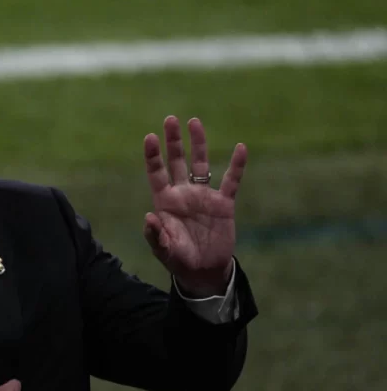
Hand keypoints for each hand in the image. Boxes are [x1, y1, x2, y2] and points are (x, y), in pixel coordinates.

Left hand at [143, 116, 247, 296]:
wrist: (204, 271)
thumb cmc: (179, 260)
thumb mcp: (164, 251)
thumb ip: (155, 236)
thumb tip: (149, 217)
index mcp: (165, 202)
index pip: (157, 173)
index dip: (153, 156)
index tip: (150, 137)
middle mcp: (183, 194)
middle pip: (176, 161)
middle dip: (173, 141)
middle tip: (170, 119)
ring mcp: (203, 197)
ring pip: (201, 164)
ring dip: (198, 144)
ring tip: (194, 122)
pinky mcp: (223, 204)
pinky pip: (231, 181)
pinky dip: (236, 166)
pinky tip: (240, 148)